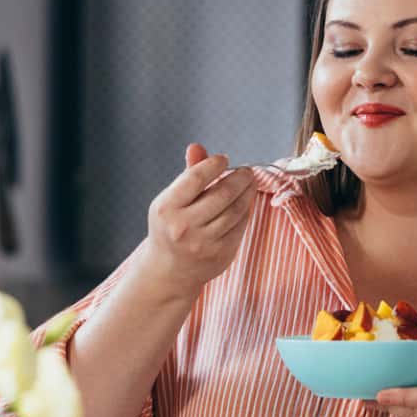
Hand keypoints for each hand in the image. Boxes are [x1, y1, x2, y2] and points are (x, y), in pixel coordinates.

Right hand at [136, 143, 256, 303]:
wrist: (170, 271)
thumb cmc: (171, 226)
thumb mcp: (171, 200)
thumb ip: (188, 174)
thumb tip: (197, 146)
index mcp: (166, 208)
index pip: (195, 178)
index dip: (214, 165)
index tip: (224, 159)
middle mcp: (183, 227)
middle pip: (222, 194)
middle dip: (240, 178)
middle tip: (247, 171)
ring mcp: (203, 243)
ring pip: (235, 210)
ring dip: (247, 193)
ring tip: (249, 183)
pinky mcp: (221, 254)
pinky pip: (241, 226)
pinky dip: (246, 211)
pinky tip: (245, 203)